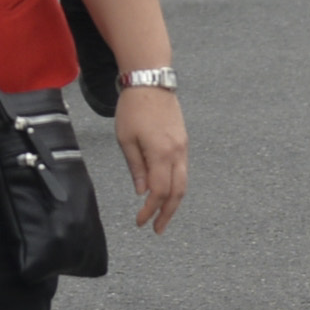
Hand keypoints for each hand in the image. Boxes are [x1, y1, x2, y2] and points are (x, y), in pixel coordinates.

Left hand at [111, 81, 186, 230]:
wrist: (151, 81)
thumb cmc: (134, 108)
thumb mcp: (126, 139)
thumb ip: (135, 167)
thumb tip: (142, 191)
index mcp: (161, 153)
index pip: (160, 191)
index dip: (151, 210)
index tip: (141, 222)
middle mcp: (177, 152)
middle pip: (178, 192)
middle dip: (168, 213)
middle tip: (157, 228)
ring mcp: (183, 147)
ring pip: (184, 182)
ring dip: (174, 202)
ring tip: (163, 215)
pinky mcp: (183, 141)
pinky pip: (183, 170)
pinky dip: (176, 185)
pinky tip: (165, 192)